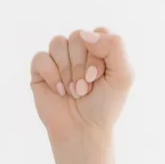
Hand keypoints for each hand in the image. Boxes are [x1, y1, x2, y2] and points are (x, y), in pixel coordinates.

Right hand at [30, 28, 131, 163]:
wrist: (83, 131)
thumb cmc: (104, 106)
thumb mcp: (124, 75)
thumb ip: (115, 46)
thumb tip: (84, 34)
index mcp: (100, 48)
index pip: (98, 33)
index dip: (99, 55)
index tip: (99, 78)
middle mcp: (78, 50)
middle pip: (78, 36)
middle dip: (82, 66)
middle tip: (85, 89)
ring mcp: (59, 58)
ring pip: (58, 43)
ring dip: (67, 71)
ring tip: (73, 91)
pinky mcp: (40, 70)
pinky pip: (41, 57)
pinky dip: (51, 75)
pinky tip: (59, 91)